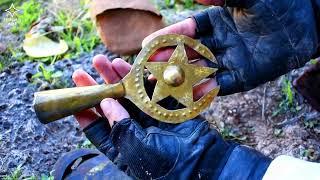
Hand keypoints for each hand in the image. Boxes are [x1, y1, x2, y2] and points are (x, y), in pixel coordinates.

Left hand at [72, 55, 270, 178]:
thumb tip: (106, 104)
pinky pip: (148, 90)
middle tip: (86, 69)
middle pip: (109, 105)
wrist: (202, 160)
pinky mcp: (162, 107)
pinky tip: (130, 66)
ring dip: (117, 78)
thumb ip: (120, 127)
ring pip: (127, 94)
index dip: (83, 109)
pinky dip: (139, 79)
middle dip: (98, 86)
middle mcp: (131, 129)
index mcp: (120, 145)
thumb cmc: (165, 164)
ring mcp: (146, 117)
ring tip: (105, 61)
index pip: (95, 126)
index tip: (74, 93)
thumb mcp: (137, 150)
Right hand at [143, 0, 317, 94]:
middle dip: (166, 60)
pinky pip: (221, 85)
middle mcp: (219, 42)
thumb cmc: (278, 4)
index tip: (147, 43)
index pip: (186, 30)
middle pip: (187, 53)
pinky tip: (189, 93)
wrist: (307, 22)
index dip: (167, 36)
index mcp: (216, 21)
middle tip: (146, 68)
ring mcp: (230, 60)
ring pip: (200, 70)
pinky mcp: (243, 77)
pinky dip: (205, 90)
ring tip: (160, 85)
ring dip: (180, 78)